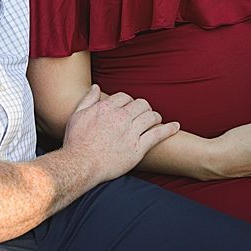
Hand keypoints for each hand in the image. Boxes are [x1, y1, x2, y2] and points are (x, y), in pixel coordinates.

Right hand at [61, 84, 179, 184]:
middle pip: (141, 104)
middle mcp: (120, 117)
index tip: (128, 107)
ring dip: (155, 116)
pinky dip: (169, 129)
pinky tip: (175, 126)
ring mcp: (130, 132)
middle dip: (144, 107)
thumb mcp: (77, 115)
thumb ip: (88, 99)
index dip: (128, 101)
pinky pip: (158, 135)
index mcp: (106, 107)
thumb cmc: (76, 140)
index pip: (125, 97)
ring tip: (156, 119)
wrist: (80, 164)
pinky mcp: (138, 148)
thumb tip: (96, 86)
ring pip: (151, 117)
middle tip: (144, 113)